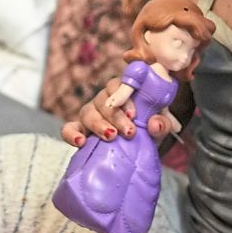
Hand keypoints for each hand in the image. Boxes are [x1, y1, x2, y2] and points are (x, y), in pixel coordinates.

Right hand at [59, 79, 174, 146]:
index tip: (133, 114)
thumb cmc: (148, 129)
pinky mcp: (80, 129)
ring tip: (111, 137)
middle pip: (103, 100)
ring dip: (99, 124)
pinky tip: (80, 142)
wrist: (138, 147)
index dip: (124, 96)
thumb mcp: (159, 126)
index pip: (119, 84)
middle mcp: (105, 99)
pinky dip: (72, 133)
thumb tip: (154, 124)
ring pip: (87, 112)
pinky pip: (69, 128)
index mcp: (123, 91)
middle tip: (129, 132)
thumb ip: (161, 123)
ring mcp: (91, 113)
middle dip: (115, 116)